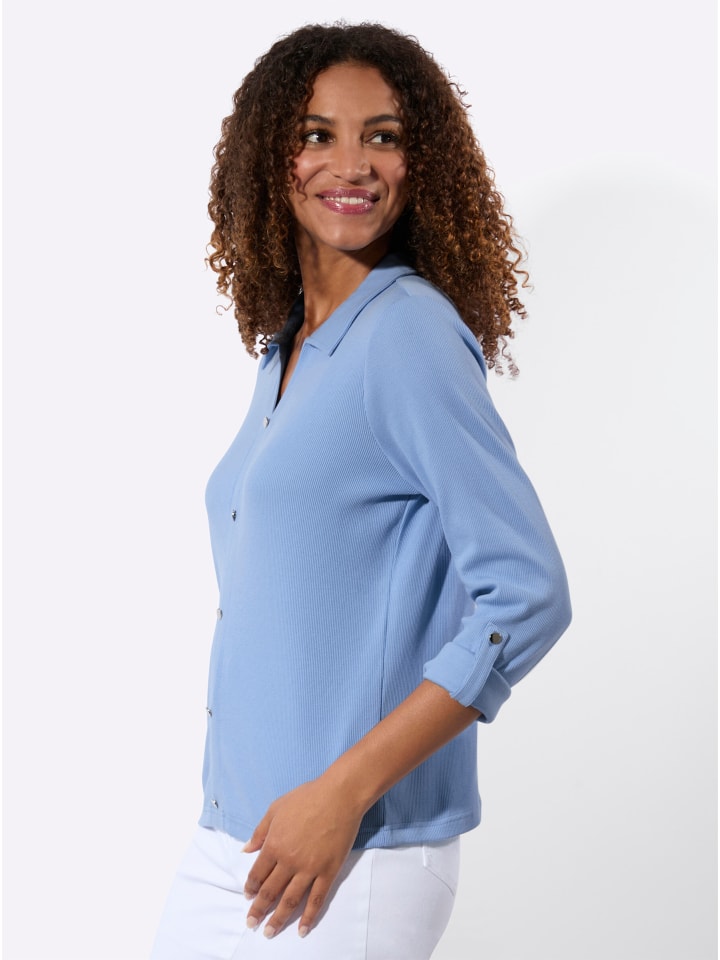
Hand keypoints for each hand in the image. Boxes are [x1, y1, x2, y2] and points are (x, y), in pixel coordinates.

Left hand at [242, 776, 365, 938]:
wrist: (339, 796)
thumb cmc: (307, 797)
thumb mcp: (276, 808)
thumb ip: (260, 831)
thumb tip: (246, 850)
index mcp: (274, 844)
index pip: (257, 874)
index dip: (251, 888)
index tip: (248, 897)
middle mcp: (289, 861)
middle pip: (270, 892)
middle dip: (258, 910)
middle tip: (251, 923)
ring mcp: (309, 869)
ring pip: (290, 900)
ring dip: (278, 919)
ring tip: (269, 932)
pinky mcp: (328, 872)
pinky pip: (317, 899)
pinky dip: (309, 917)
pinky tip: (302, 929)